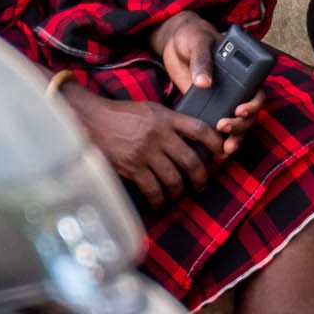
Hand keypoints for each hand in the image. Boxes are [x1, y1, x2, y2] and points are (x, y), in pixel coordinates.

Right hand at [61, 82, 229, 207]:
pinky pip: (153, 189)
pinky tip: (160, 203)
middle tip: (202, 185)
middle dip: (201, 177)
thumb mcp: (150, 110)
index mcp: (166, 118)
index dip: (215, 142)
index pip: (199, 129)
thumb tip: (191, 138)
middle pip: (190, 160)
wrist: (91, 120)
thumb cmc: (122, 115)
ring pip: (173, 178)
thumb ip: (170, 122)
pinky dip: (159, 200)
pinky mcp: (132, 167)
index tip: (222, 152)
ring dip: (179, 191)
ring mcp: (145, 152)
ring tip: (179, 196)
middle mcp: (159, 135)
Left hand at [150, 10, 265, 136]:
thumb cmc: (193, 36)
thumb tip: (204, 83)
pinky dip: (216, 140)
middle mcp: (237, 88)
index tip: (240, 110)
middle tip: (223, 126)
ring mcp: (222, 99)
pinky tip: (211, 149)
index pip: (257, 91)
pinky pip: (216, 127)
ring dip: (234, 137)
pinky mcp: (207, 108)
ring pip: (237, 124)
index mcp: (242, 70)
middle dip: (241, 125)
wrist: (175, 41)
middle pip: (249, 113)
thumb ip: (202, 60)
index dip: (254, 104)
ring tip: (224, 148)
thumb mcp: (198, 42)